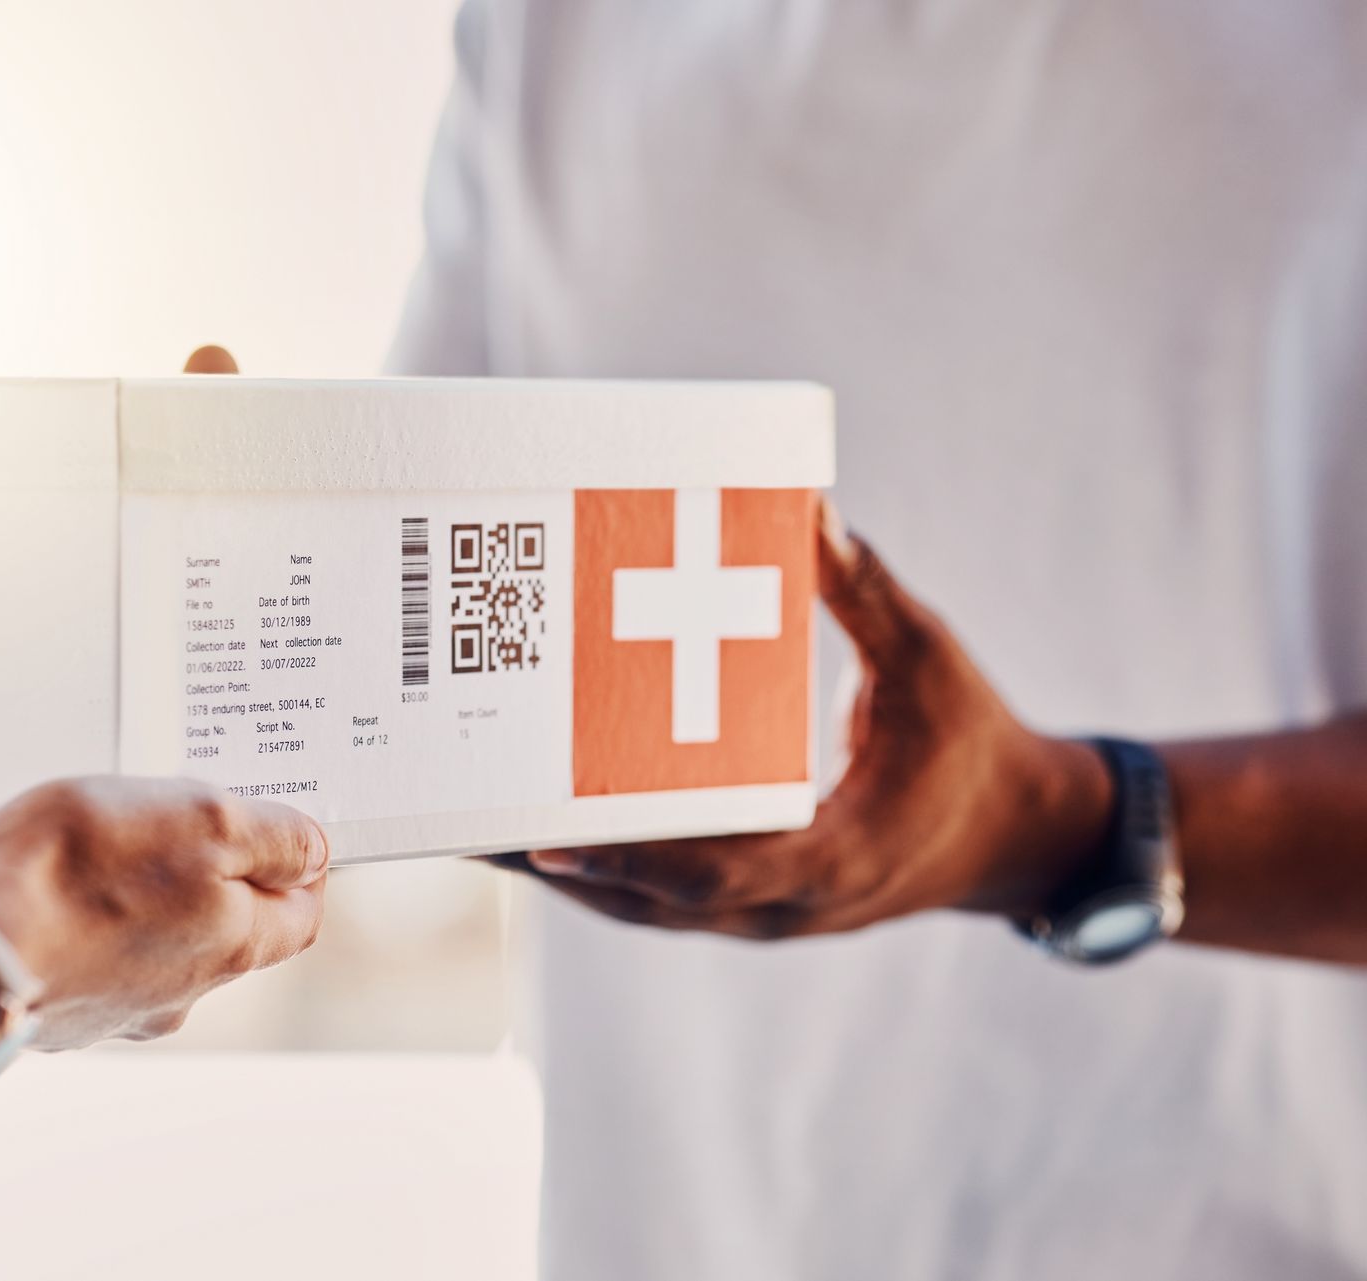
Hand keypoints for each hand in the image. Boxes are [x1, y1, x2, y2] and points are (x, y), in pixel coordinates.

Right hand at [0, 775, 327, 1046]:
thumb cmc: (78, 870)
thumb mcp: (204, 820)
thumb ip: (273, 839)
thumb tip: (315, 853)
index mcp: (233, 948)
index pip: (300, 915)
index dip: (299, 867)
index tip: (278, 826)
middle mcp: (182, 994)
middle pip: (226, 928)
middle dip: (213, 871)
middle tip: (177, 818)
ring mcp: (114, 1010)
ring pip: (154, 942)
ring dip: (141, 894)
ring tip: (101, 841)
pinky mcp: (53, 1009)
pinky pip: (88, 956)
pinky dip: (83, 918)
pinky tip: (50, 883)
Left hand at [511, 505, 1114, 938]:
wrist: (1015, 837)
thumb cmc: (971, 743)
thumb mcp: (929, 661)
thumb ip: (865, 594)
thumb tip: (806, 510)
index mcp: (838, 855)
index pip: (717, 873)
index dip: (631, 860)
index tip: (546, 838)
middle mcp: (787, 904)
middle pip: (647, 899)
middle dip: (552, 865)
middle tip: (458, 819)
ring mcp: (764, 916)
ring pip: (641, 907)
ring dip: (557, 874)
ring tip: (464, 824)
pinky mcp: (749, 906)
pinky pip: (657, 896)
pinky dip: (595, 868)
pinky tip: (529, 826)